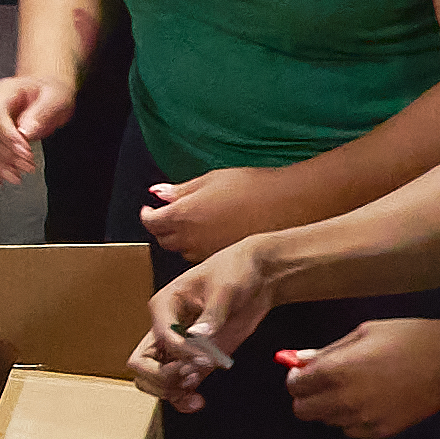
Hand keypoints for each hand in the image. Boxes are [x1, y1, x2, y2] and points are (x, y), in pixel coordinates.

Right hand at [0, 73, 74, 190]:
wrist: (41, 92)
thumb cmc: (47, 93)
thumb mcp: (54, 97)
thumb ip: (41, 112)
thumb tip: (26, 131)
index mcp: (0, 92)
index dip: (8, 136)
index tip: (25, 152)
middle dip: (2, 154)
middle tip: (25, 167)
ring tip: (15, 176)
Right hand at [137, 247, 278, 409]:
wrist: (259, 277)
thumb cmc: (236, 271)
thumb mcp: (226, 287)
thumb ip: (213, 312)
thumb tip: (200, 334)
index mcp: (164, 305)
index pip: (160, 337)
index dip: (180, 352)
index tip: (206, 357)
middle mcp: (165, 328)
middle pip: (142, 364)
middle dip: (164, 376)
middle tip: (192, 376)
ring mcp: (179, 347)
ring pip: (153, 379)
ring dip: (170, 391)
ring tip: (195, 395)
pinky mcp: (195, 359)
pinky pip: (177, 385)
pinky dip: (182, 397)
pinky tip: (197, 401)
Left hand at [138, 164, 295, 271]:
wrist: (291, 205)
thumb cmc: (255, 187)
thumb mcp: (213, 179)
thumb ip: (182, 190)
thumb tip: (160, 194)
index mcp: (184, 215)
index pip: (151, 222)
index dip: (148, 215)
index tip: (151, 209)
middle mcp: (192, 239)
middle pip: (164, 240)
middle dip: (164, 228)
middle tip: (172, 216)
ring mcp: (208, 253)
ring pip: (183, 251)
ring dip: (183, 240)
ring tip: (196, 227)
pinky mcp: (226, 260)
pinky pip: (203, 257)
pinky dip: (201, 248)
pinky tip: (215, 236)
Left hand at [281, 316, 439, 438]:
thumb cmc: (411, 338)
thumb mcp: (365, 332)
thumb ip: (329, 350)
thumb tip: (301, 359)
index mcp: (337, 371)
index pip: (295, 386)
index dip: (297, 377)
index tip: (306, 372)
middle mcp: (345, 399)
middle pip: (303, 411)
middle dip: (308, 397)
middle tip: (324, 384)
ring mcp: (364, 419)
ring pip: (327, 422)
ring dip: (332, 408)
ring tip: (354, 390)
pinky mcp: (381, 431)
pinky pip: (352, 431)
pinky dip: (353, 420)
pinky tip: (370, 402)